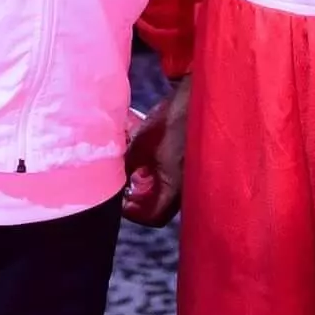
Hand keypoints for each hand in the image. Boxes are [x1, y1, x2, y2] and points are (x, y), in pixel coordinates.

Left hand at [122, 77, 189, 227]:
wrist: (200, 96)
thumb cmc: (173, 121)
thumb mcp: (142, 143)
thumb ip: (127, 164)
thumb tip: (114, 177)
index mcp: (176, 189)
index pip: (154, 218)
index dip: (133, 213)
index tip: (121, 199)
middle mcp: (188, 186)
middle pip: (160, 203)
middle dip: (140, 194)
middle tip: (126, 181)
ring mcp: (193, 173)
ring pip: (167, 186)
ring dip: (148, 178)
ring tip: (134, 160)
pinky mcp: (195, 158)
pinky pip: (174, 171)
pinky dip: (159, 165)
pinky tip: (149, 145)